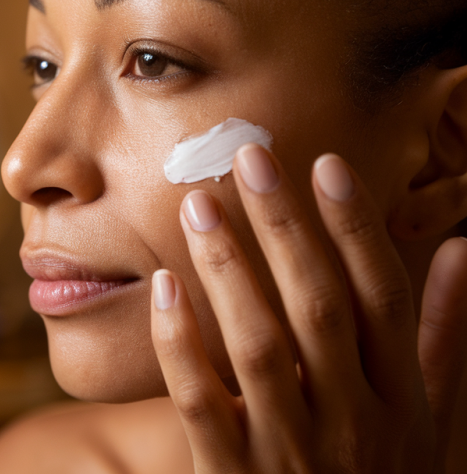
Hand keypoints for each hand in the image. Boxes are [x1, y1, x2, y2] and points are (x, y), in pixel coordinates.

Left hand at [150, 144, 466, 472]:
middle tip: (248, 159)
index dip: (355, 228)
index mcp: (401, 400)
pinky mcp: (231, 473)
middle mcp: (352, 419)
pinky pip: (201, 401)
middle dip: (285, 228)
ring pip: (259, 345)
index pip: (381, 296)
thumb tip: (461, 250)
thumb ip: (442, 338)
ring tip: (200, 205)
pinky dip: (182, 343)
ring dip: (229, 269)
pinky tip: (164, 287)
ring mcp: (291, 449)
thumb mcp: (432, 424)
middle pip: (319, 307)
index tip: (324, 165)